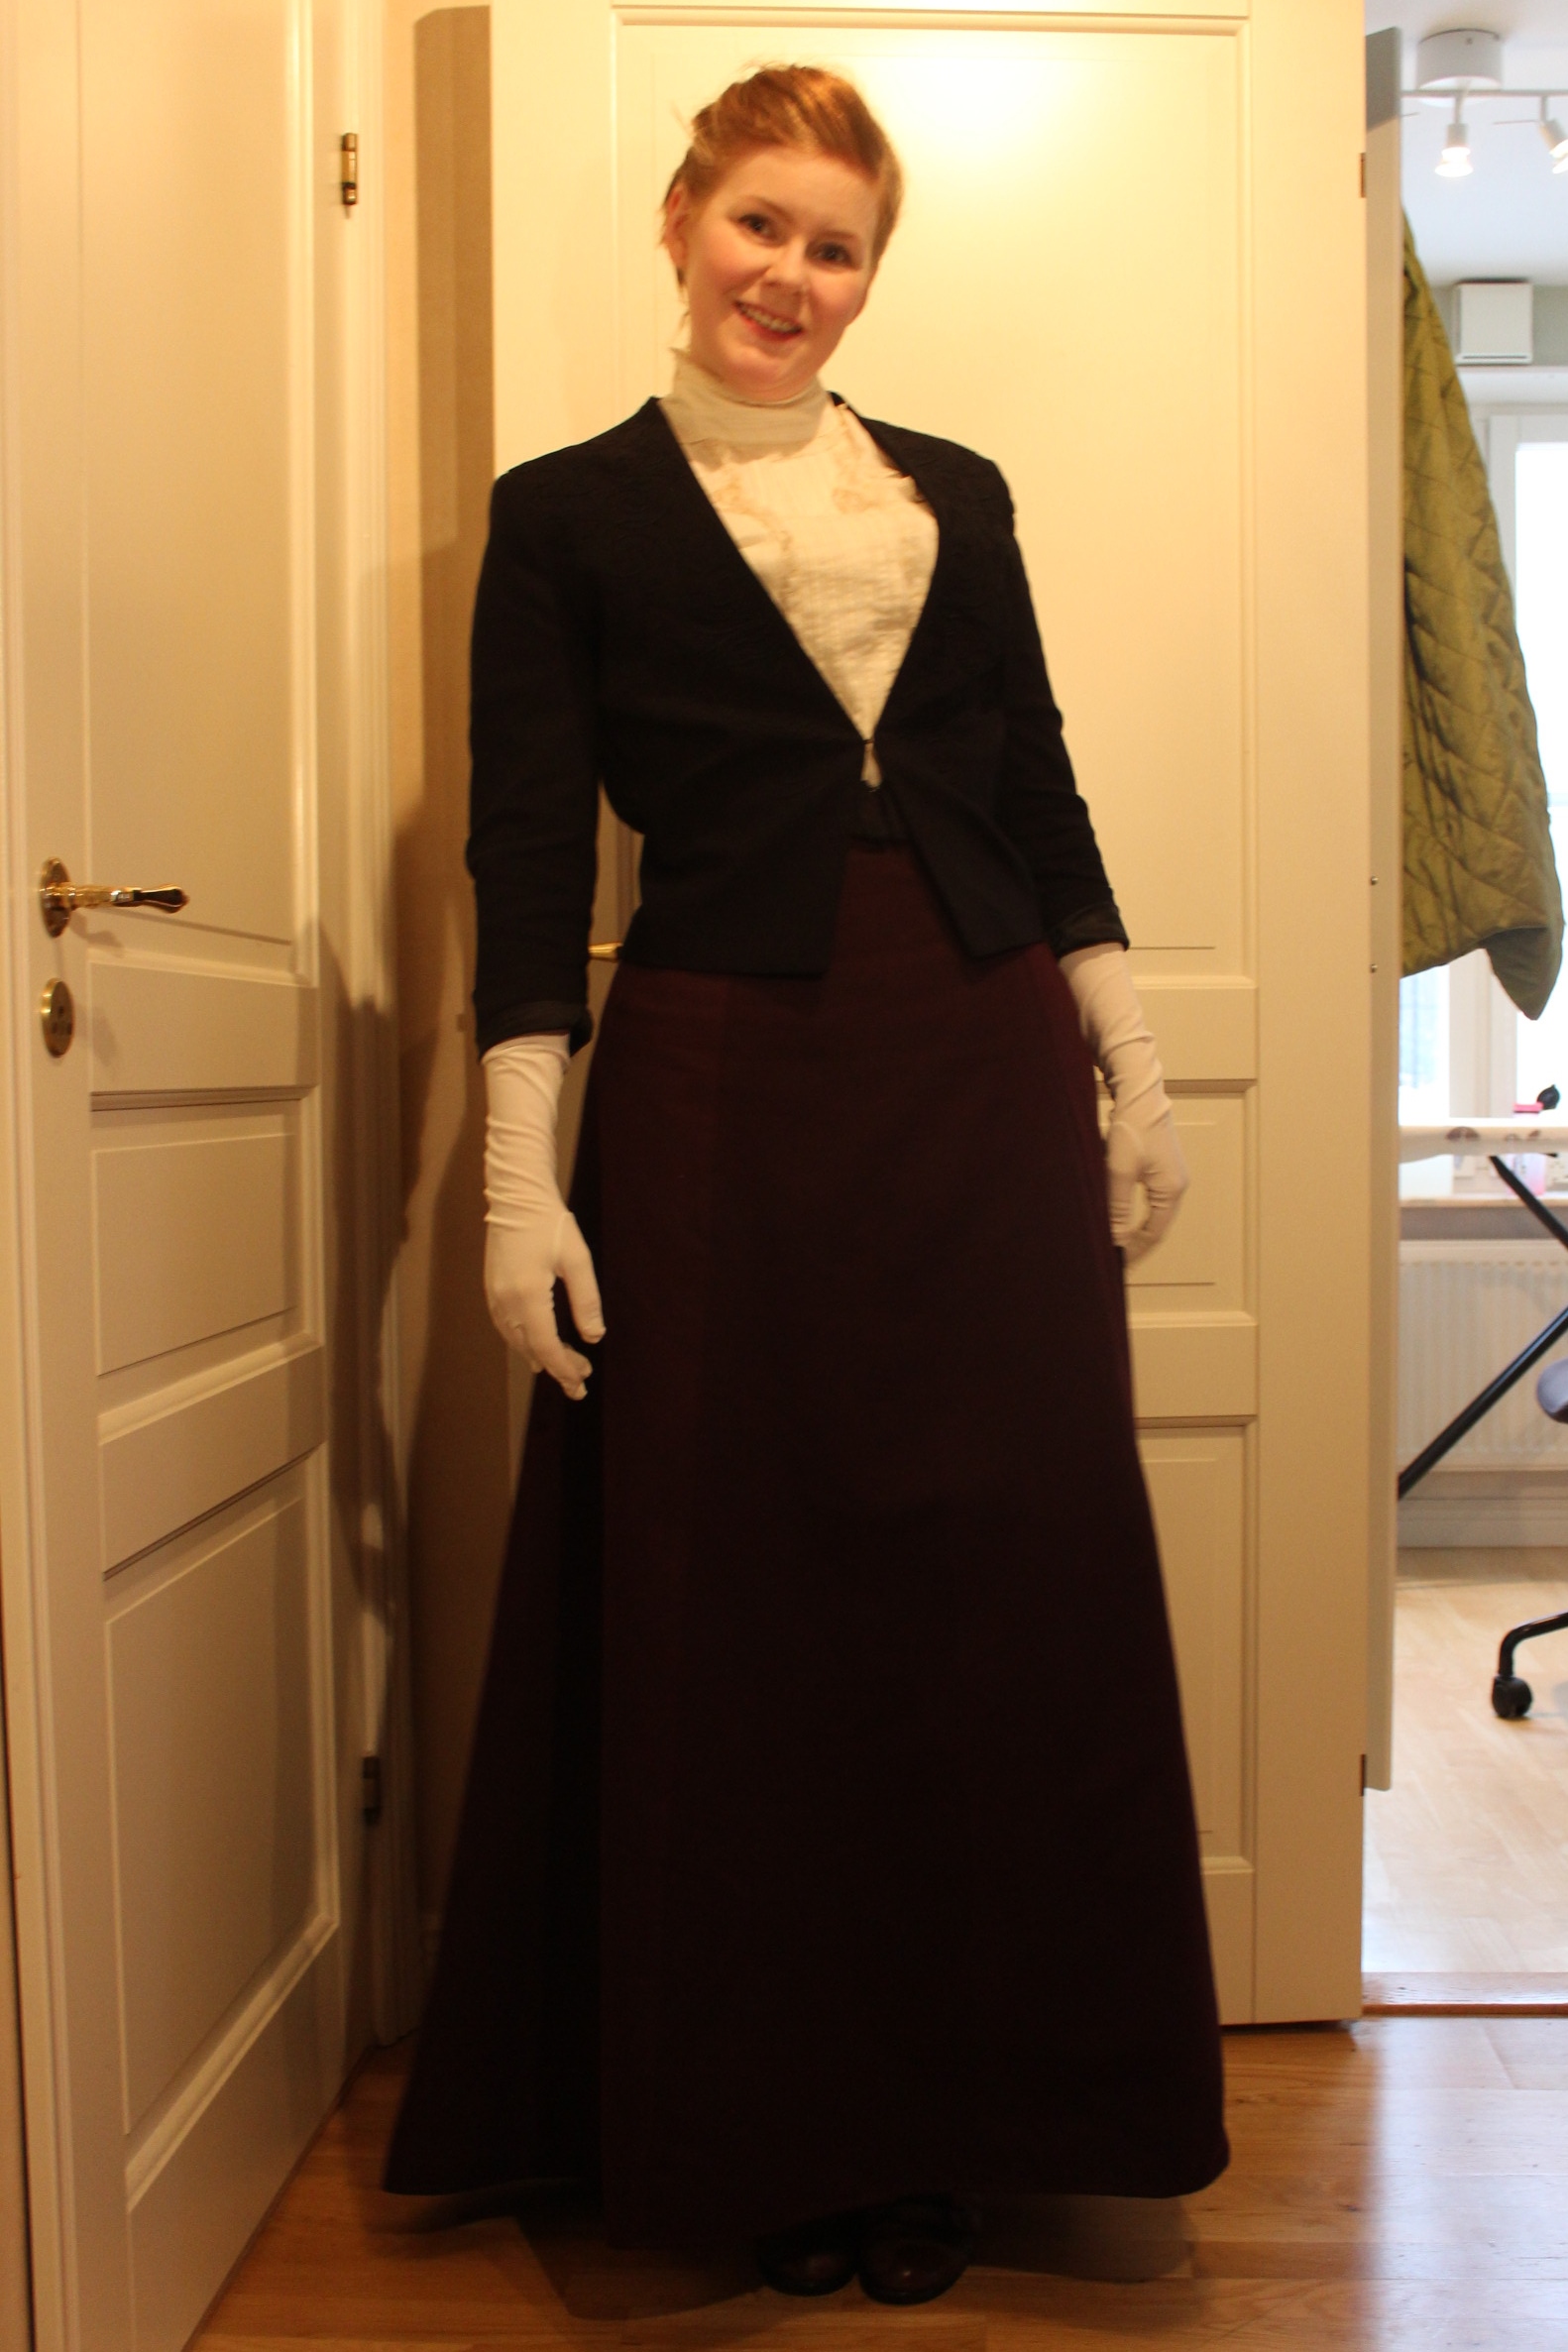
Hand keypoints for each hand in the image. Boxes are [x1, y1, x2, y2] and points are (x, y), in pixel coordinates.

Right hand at [482, 1033, 604, 1398]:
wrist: (515, 1195)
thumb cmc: (550, 1223)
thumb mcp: (577, 1259)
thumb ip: (586, 1300)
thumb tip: (594, 1337)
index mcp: (528, 1295)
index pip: (546, 1346)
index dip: (564, 1368)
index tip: (582, 1382)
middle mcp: (506, 1302)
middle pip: (531, 1349)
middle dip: (556, 1368)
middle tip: (581, 1384)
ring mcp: (495, 1296)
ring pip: (518, 1341)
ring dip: (541, 1358)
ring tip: (564, 1371)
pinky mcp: (493, 1289)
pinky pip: (508, 1328)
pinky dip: (525, 1344)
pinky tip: (536, 1349)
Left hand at [1106, 1107, 1188, 1265]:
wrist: (1139, 1093)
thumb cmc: (1131, 1128)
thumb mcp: (1119, 1171)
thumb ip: (1117, 1207)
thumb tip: (1115, 1238)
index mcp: (1171, 1190)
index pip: (1154, 1233)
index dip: (1134, 1250)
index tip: (1115, 1262)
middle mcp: (1176, 1185)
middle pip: (1154, 1225)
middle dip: (1133, 1241)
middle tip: (1112, 1255)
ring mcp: (1169, 1175)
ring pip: (1150, 1211)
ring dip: (1130, 1224)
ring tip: (1112, 1239)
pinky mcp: (1160, 1166)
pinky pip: (1147, 1196)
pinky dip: (1130, 1207)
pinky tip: (1115, 1212)